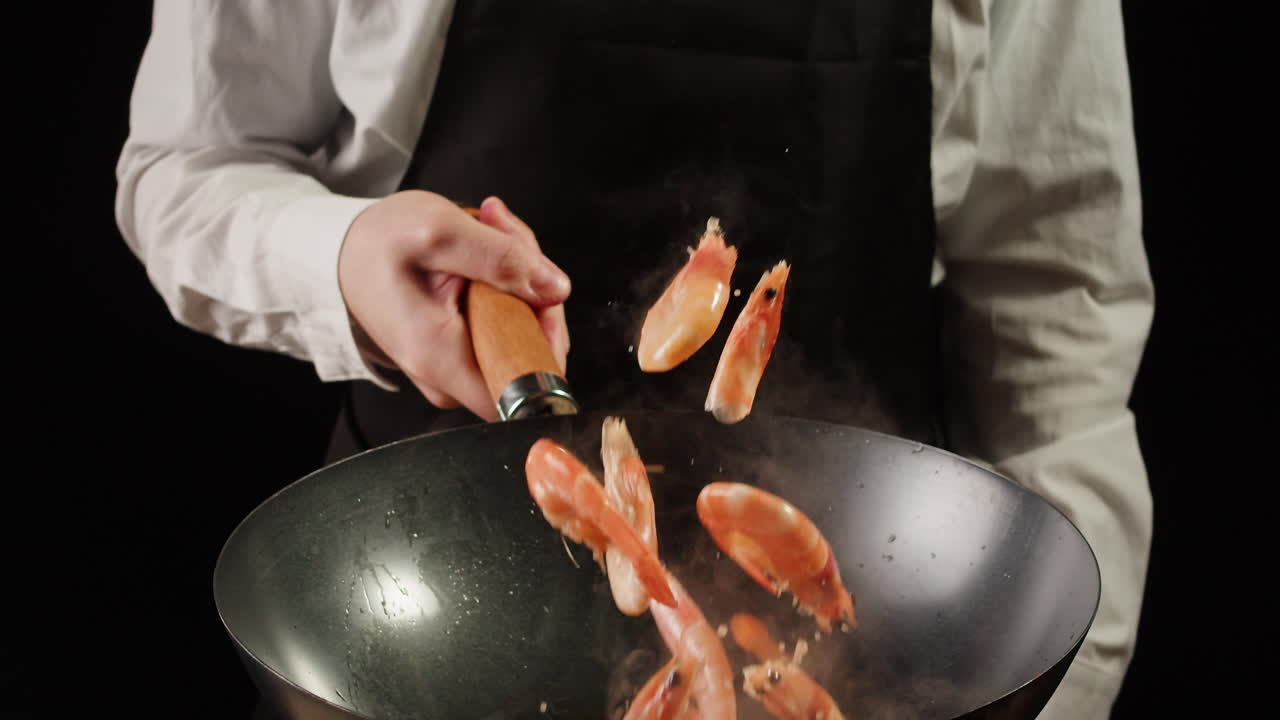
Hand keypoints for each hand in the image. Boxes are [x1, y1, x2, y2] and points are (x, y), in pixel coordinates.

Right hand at [338, 191, 570, 420]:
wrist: (344, 252)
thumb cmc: (378, 243)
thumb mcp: (440, 231)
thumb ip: (502, 258)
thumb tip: (556, 289)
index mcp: (442, 359)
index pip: (530, 386)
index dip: (548, 336)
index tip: (534, 290)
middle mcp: (449, 378)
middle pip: (533, 352)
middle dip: (535, 287)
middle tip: (505, 237)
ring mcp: (456, 370)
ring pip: (524, 334)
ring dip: (521, 278)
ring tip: (490, 233)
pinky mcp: (461, 354)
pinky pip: (507, 327)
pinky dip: (507, 285)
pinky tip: (483, 251)